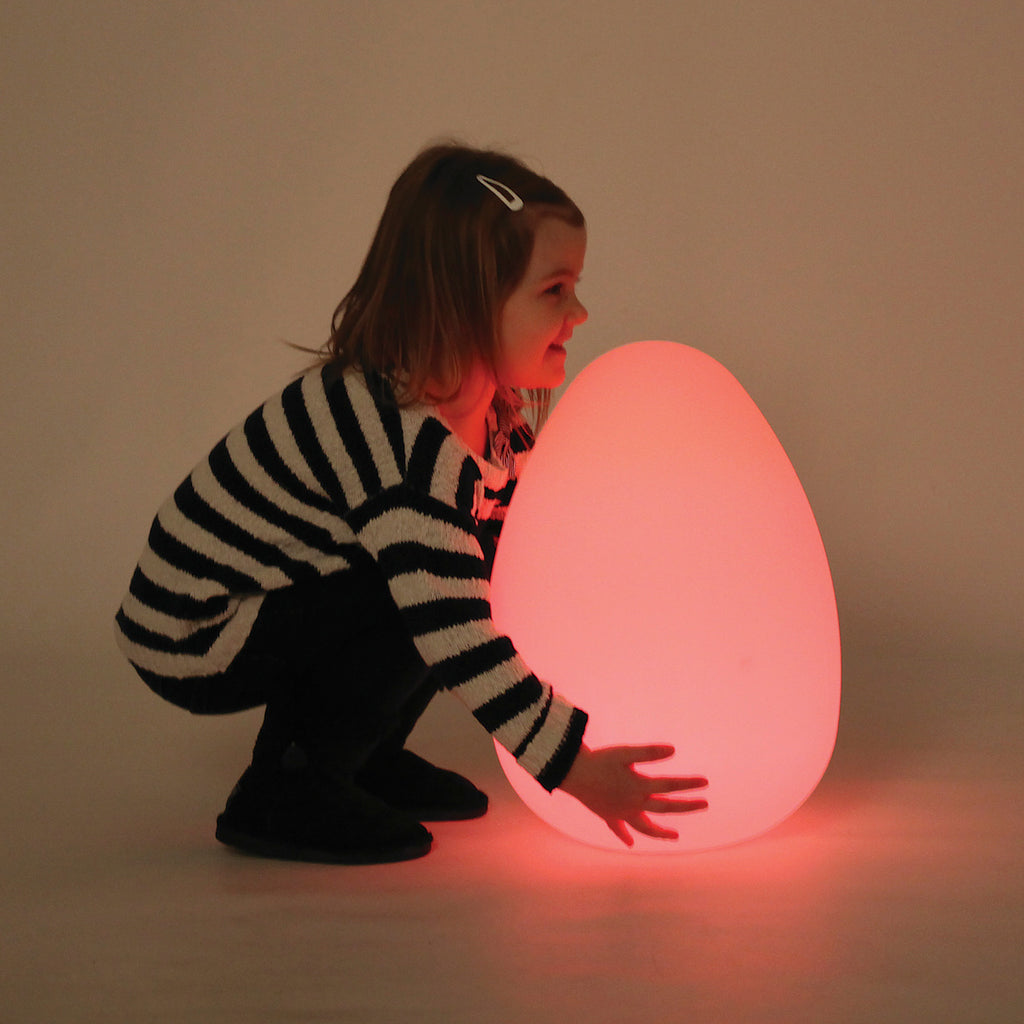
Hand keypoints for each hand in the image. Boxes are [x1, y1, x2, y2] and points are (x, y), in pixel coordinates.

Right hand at [559, 744, 707, 846]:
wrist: (571, 772)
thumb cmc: (598, 760)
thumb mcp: (624, 752)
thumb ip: (649, 752)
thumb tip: (673, 749)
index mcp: (640, 787)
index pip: (670, 786)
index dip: (688, 784)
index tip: (705, 783)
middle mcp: (633, 804)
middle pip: (665, 808)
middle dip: (686, 807)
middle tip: (705, 804)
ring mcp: (620, 813)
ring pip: (645, 827)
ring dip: (661, 832)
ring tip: (676, 837)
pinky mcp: (607, 815)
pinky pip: (618, 829)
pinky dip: (624, 837)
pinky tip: (630, 845)